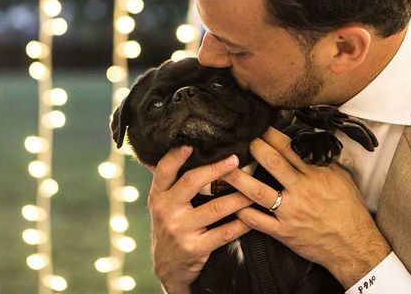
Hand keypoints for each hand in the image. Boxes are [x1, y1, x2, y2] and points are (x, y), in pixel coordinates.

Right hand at [147, 146, 253, 292]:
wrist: (168, 268)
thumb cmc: (169, 226)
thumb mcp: (161, 203)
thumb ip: (168, 179)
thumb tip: (178, 146)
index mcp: (158, 196)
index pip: (164, 170)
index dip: (176, 156)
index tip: (191, 143)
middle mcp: (166, 211)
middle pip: (191, 182)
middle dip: (216, 169)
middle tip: (235, 159)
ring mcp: (181, 230)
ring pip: (215, 208)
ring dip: (238, 196)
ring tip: (253, 187)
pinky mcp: (195, 248)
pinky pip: (224, 233)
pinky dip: (241, 223)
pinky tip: (252, 215)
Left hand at [221, 127, 390, 288]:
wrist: (354, 247)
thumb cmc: (349, 212)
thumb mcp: (342, 180)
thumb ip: (323, 163)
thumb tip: (309, 145)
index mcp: (315, 176)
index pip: (289, 149)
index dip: (271, 135)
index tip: (260, 127)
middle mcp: (301, 191)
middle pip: (272, 163)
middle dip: (254, 148)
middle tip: (239, 139)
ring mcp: (290, 213)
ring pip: (258, 192)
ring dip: (238, 178)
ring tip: (223, 168)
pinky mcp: (284, 232)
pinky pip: (258, 222)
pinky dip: (242, 212)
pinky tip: (230, 203)